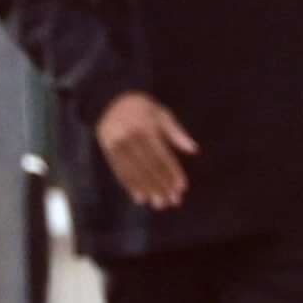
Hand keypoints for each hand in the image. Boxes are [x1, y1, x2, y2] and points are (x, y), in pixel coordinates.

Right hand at [93, 90, 199, 209]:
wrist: (110, 99)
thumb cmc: (142, 107)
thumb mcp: (162, 113)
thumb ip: (176, 132)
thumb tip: (194, 149)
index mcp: (147, 129)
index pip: (162, 156)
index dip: (172, 173)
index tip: (181, 188)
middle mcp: (131, 139)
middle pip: (149, 168)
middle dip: (162, 186)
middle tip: (172, 202)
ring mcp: (118, 146)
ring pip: (135, 173)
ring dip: (148, 190)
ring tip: (159, 204)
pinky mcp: (108, 151)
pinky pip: (120, 172)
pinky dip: (130, 186)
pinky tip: (140, 197)